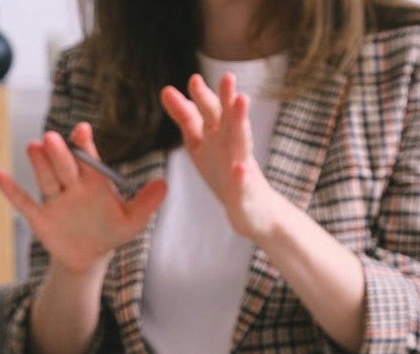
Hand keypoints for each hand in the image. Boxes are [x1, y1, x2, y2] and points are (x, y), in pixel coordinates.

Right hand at [0, 122, 166, 275]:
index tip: (82, 130)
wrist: (89, 256)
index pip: (88, 159)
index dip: (84, 145)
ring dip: (39, 164)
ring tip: (34, 146)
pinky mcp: (39, 216)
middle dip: (60, 153)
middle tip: (53, 139)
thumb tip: (165, 185)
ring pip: (46, 178)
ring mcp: (54, 199)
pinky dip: (10, 189)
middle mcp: (72, 184)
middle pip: (64, 166)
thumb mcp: (132, 220)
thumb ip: (146, 202)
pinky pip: (23, 202)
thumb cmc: (111, 232)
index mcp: (94, 180)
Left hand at [160, 73, 283, 240]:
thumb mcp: (201, 142)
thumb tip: (166, 90)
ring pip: (242, 141)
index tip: (187, 83)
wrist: (253, 209)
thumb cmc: (225, 171)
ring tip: (242, 101)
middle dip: (226, 98)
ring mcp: (241, 166)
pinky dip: (241, 177)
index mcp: (217, 135)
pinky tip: (239, 171)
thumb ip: (187, 118)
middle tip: (227, 77)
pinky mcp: (245, 191)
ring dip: (242, 122)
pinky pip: (243, 184)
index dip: (197, 99)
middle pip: (227, 119)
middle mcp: (231, 144)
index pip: (206, 113)